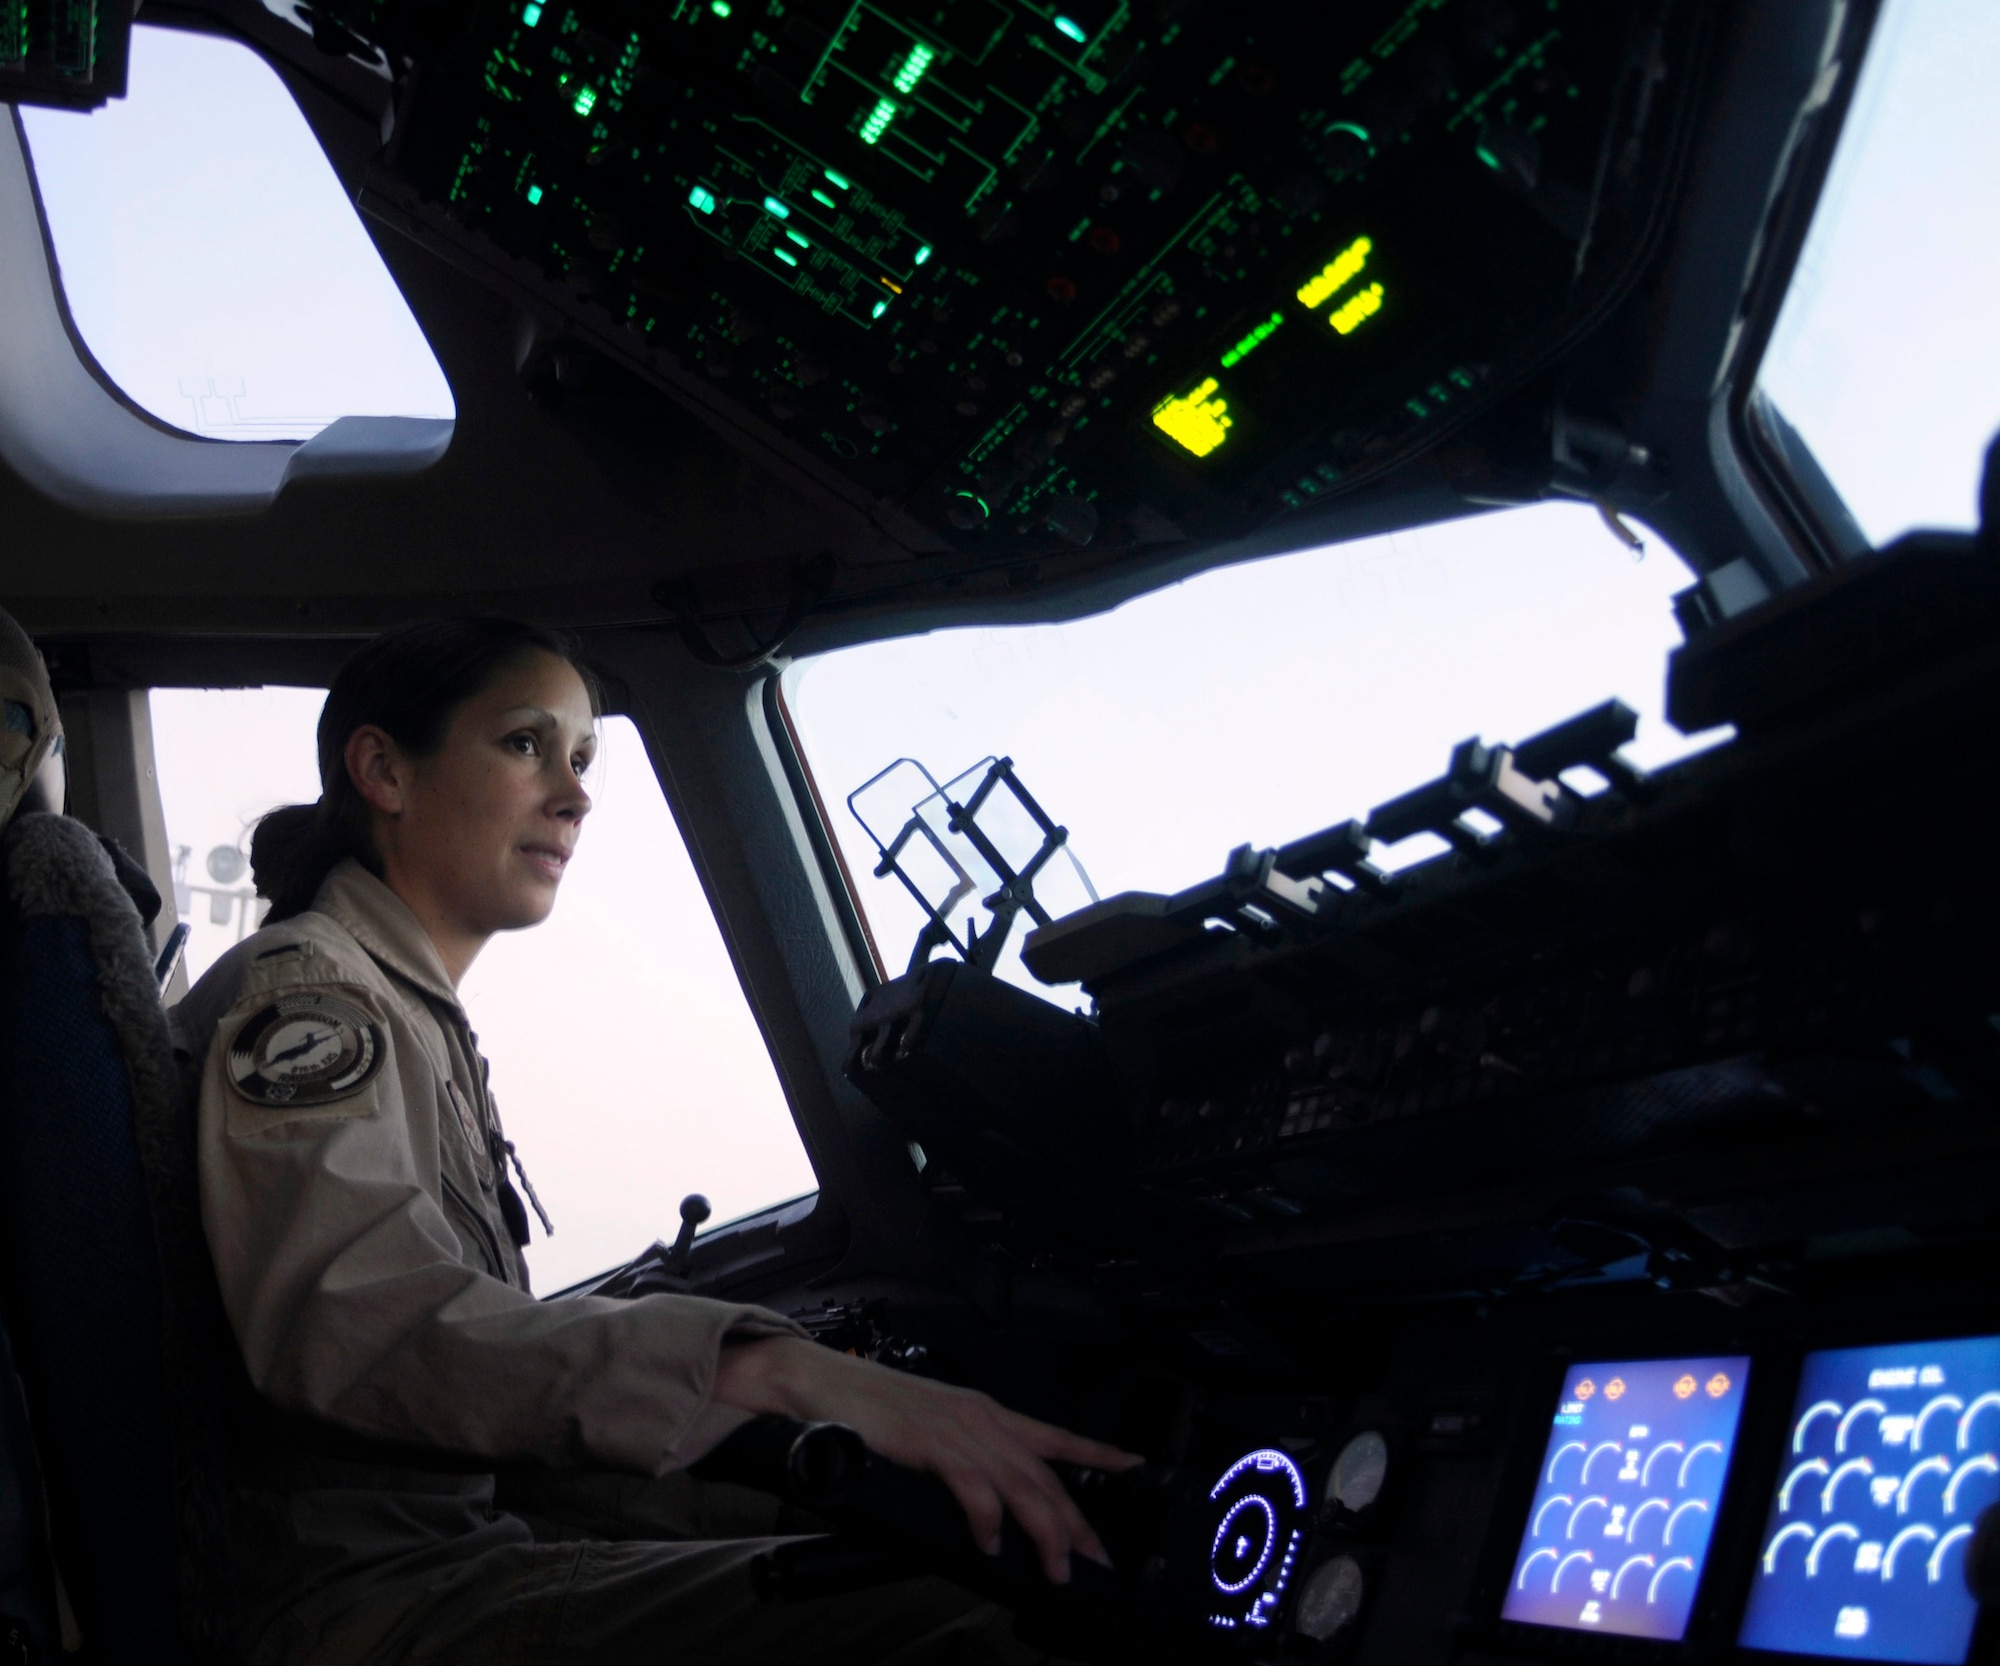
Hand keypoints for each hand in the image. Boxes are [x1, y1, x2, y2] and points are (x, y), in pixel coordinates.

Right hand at [713, 1335, 1140, 1584]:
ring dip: (1044, 1533)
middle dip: (1077, 1522)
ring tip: (1056, 1570)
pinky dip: (988, 1520)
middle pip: (1046, 1474)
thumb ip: (964, 1460)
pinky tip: (992, 1544)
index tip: (1135, 1467)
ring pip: (1021, 1485)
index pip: (1055, 1435)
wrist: (820, 1381)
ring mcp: (957, 1428)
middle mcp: (980, 1416)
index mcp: (985, 1412)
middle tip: (1096, 1562)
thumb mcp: (932, 1429)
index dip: (1098, 1454)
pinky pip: (974, 1487)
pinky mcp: (929, 1441)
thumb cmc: (871, 1409)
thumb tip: (992, 1507)